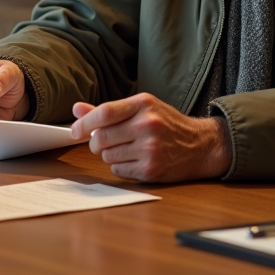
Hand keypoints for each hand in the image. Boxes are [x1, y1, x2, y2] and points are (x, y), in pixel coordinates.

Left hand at [70, 93, 230, 182]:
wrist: (200, 145)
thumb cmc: (166, 124)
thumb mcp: (142, 108)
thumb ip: (108, 110)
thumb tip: (76, 109)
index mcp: (143, 104)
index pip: (104, 112)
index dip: (84, 123)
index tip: (75, 131)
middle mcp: (147, 125)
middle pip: (101, 137)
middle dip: (96, 142)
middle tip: (102, 141)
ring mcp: (150, 149)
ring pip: (107, 155)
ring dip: (109, 154)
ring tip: (126, 148)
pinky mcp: (151, 169)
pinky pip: (118, 170)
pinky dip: (119, 166)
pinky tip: (134, 159)